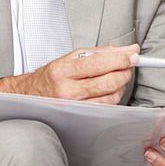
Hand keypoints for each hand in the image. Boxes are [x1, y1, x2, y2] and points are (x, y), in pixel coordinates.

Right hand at [0, 44, 138, 102]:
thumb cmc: (53, 76)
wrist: (31, 95)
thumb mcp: (72, 57)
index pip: (99, 63)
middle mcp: (68, 89)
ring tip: (119, 76)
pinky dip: (114, 97)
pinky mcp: (80, 116)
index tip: (133, 55)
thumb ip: (102, 52)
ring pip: (110, 97)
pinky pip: (105, 107)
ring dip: (122, 85)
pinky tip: (111, 89)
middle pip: (108, 82)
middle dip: (125, 72)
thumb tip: (128, 49)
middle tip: (129, 65)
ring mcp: (74, 106)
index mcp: (65, 70)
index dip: (121, 59)